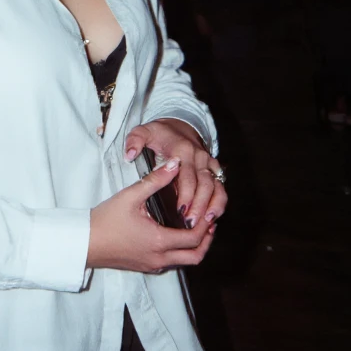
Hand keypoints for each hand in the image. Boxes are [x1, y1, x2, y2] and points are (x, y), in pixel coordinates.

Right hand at [87, 159, 216, 272]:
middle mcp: (159, 258)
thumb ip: (155, 180)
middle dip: (206, 240)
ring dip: (195, 247)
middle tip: (209, 222)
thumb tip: (175, 164)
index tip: (209, 210)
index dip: (206, 224)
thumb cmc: (104, 220)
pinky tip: (176, 235)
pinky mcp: (144, 266)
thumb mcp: (130, 196)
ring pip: (185, 262)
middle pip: (195, 256)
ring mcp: (152, 264)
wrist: (83, 243)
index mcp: (159, 241)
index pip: (195, 237)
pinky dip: (181, 251)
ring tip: (196, 227)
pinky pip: (171, 263)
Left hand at [124, 118, 225, 241]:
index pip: (187, 176)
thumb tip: (129, 154)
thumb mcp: (144, 132)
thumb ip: (134, 141)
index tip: (180, 212)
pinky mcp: (214, 170)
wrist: (179, 127)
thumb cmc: (159, 134)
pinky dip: (219, 203)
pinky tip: (213, 218)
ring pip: (216, 187)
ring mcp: (209, 163)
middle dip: (199, 206)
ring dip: (213, 206)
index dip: (186, 195)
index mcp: (183, 150)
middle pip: (205, 184)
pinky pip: (221, 188)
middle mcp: (199, 157)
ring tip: (206, 224)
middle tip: (190, 224)